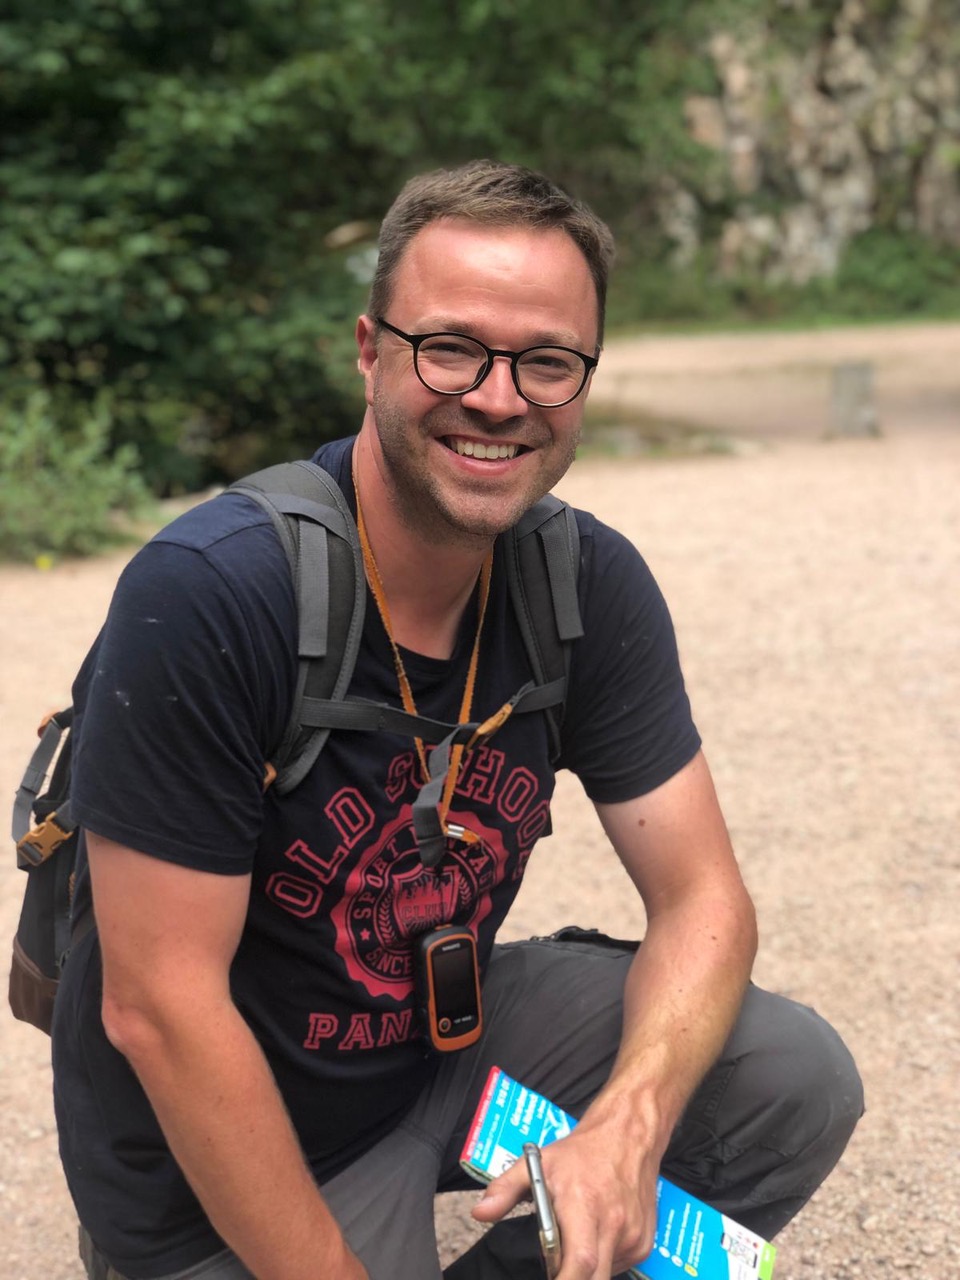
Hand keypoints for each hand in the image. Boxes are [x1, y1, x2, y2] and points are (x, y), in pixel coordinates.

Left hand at [471, 1116, 659, 1278]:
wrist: (627, 1137)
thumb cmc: (583, 1153)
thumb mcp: (538, 1162)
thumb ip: (506, 1188)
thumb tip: (481, 1212)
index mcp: (584, 1205)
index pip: (579, 1261)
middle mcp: (613, 1224)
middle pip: (595, 1279)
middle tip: (554, 1271)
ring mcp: (632, 1236)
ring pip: (605, 1274)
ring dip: (585, 1271)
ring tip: (573, 1242)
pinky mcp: (643, 1242)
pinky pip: (618, 1265)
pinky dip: (602, 1262)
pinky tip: (594, 1239)